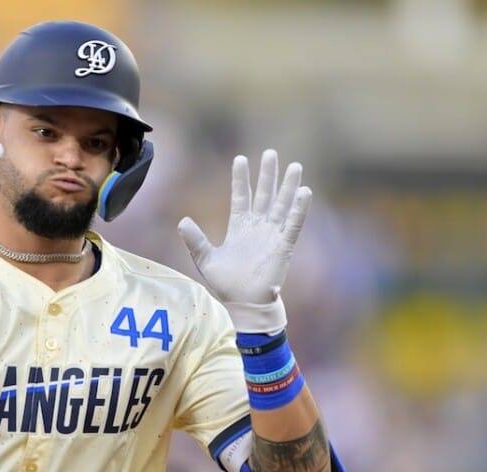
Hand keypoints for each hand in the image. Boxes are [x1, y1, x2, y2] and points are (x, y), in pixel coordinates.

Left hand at [177, 149, 310, 332]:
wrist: (244, 303)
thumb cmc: (226, 284)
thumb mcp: (205, 259)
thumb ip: (195, 240)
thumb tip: (182, 221)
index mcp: (239, 227)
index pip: (241, 196)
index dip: (240, 179)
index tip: (240, 159)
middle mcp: (257, 227)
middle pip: (265, 194)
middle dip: (268, 174)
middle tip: (271, 153)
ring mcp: (271, 235)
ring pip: (282, 205)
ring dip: (288, 186)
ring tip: (294, 166)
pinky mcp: (283, 246)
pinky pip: (293, 224)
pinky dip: (298, 209)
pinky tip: (304, 192)